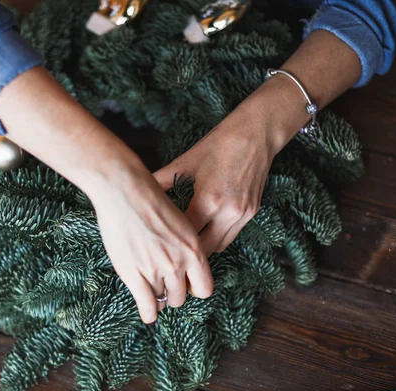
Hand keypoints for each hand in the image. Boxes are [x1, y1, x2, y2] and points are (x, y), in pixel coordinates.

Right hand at [88, 164, 212, 323]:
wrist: (124, 190)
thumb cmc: (149, 198)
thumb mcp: (178, 221)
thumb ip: (182, 244)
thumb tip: (181, 259)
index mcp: (193, 248)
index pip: (205, 286)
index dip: (194, 289)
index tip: (185, 285)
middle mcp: (178, 262)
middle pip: (181, 296)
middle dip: (173, 294)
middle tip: (165, 288)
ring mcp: (156, 270)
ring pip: (163, 299)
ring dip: (158, 299)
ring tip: (152, 296)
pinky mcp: (134, 274)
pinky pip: (146, 304)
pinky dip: (148, 312)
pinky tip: (148, 314)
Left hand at [153, 105, 279, 255]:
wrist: (256, 134)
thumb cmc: (218, 145)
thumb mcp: (185, 162)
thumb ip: (161, 181)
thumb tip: (139, 190)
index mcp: (208, 201)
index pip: (185, 236)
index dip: (171, 240)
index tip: (158, 241)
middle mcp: (228, 213)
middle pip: (203, 249)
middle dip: (187, 251)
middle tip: (170, 249)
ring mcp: (243, 215)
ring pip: (219, 246)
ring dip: (203, 248)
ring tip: (185, 243)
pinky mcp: (252, 212)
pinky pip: (231, 235)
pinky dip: (217, 237)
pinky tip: (203, 230)